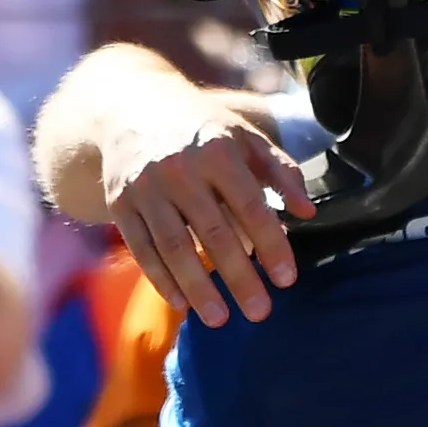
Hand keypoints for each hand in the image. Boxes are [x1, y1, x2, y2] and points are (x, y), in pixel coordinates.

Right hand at [103, 97, 314, 328]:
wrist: (130, 106)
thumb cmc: (201, 127)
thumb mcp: (245, 137)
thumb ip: (282, 172)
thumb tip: (308, 213)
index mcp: (217, 150)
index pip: (251, 206)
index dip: (272, 245)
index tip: (287, 280)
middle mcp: (179, 168)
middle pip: (214, 233)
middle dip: (238, 277)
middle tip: (260, 312)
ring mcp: (145, 187)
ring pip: (174, 247)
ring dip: (198, 288)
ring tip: (220, 319)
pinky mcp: (119, 203)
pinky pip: (142, 248)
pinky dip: (161, 279)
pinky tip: (182, 303)